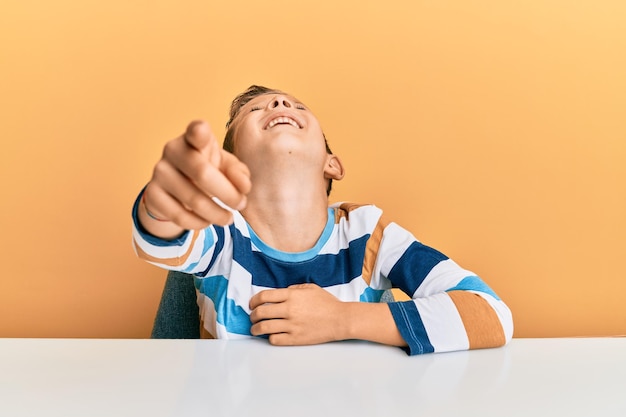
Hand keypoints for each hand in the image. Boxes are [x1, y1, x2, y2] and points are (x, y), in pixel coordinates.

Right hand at [140, 121, 250, 236]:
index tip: (202, 132)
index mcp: (194, 138)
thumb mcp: (226, 167)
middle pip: (203, 174)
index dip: (198, 131)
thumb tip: (243, 187)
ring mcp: (159, 171)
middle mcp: (173, 150)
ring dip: (217, 214)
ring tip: (229, 218)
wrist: (176, 188)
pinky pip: (179, 216)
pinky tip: (207, 221)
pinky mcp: (153, 194)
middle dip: (228, 194)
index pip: (196, 131)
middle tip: (241, 205)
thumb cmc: (208, 169)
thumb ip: (238, 173)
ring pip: (193, 200)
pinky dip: (199, 223)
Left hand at [249, 284, 346, 345]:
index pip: (263, 296)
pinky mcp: (295, 338)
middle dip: (253, 315)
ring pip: (264, 328)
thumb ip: (294, 288)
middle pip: (260, 312)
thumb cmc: (327, 303)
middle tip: (253, 317)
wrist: (341, 320)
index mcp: (292, 295)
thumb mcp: (311, 288)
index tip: (252, 304)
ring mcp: (292, 325)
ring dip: (256, 329)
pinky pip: (274, 339)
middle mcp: (289, 309)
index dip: (253, 301)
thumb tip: (281, 292)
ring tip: (255, 329)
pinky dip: (269, 338)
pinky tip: (271, 336)